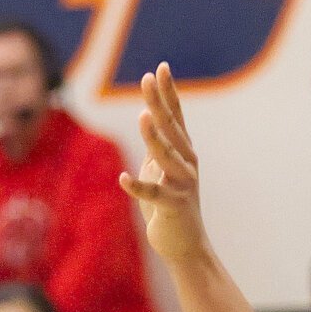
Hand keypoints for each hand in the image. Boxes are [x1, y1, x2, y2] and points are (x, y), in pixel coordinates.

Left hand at [120, 65, 207, 265]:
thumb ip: (157, 147)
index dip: (168, 92)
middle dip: (159, 103)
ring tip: (142, 117)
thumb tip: (149, 119)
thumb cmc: (170, 206)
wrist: (185, 244)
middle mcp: (187, 163)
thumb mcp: (161, 171)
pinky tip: (123, 178)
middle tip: (147, 79)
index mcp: (184, 152)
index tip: (160, 67)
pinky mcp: (172, 206)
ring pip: (166, 157)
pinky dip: (138, 186)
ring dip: (154, 138)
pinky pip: (153, 194)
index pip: (176, 116)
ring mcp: (182, 184)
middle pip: (171, 128)